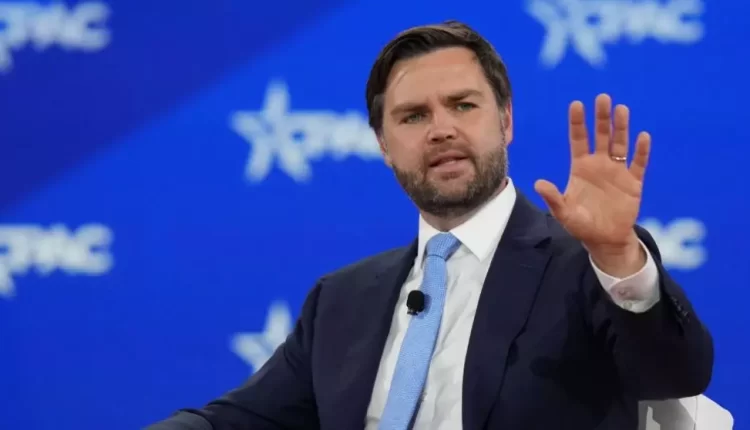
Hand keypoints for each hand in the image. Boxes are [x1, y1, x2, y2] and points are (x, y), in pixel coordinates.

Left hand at [534, 94, 650, 259]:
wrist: (605, 239)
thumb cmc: (582, 225)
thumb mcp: (564, 213)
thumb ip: (553, 198)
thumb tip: (538, 183)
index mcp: (581, 167)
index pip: (578, 139)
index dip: (578, 122)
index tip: (576, 104)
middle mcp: (599, 164)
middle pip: (601, 136)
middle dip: (601, 117)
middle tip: (602, 97)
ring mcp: (617, 171)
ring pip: (620, 144)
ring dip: (621, 127)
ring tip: (621, 109)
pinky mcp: (633, 182)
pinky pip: (638, 163)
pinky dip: (641, 151)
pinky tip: (643, 136)